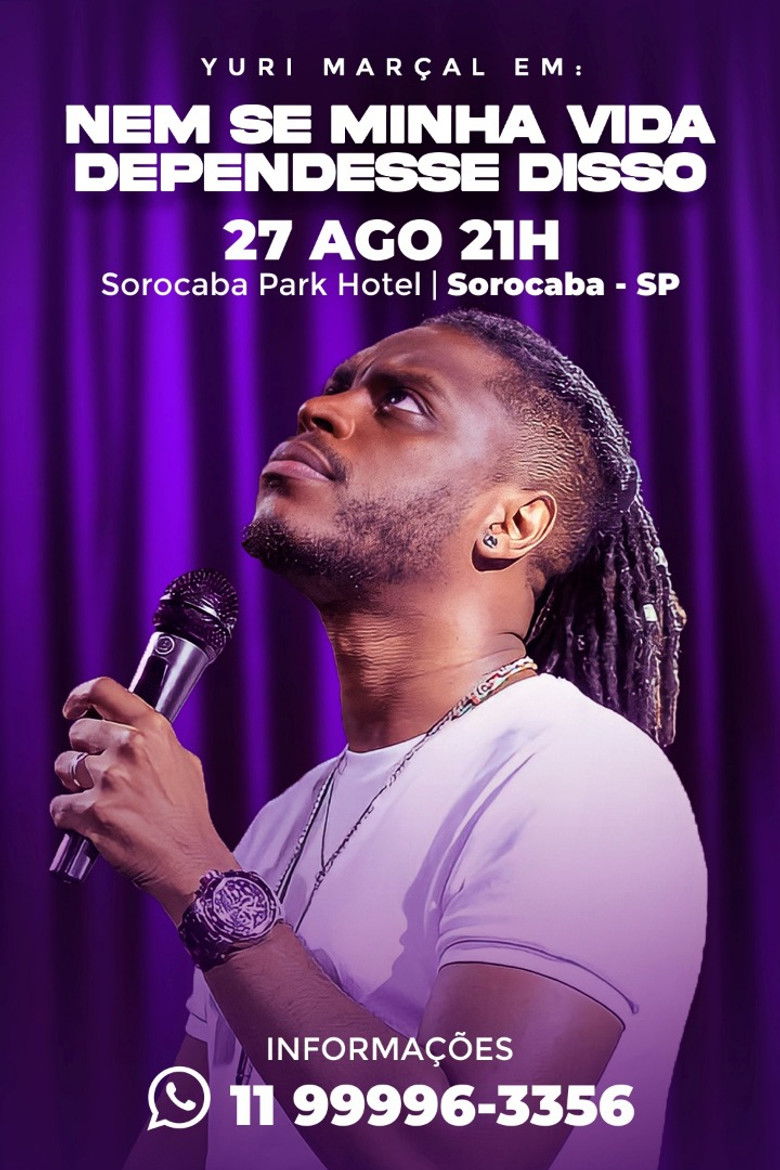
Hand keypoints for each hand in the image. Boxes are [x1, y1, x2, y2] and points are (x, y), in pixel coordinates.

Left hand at [51, 677, 236, 919]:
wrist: (189, 858)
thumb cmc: (187, 815)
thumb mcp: (184, 761)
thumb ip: (153, 741)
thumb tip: (127, 729)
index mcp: (152, 729)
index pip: (103, 690)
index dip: (80, 696)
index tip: (74, 707)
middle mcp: (129, 748)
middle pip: (78, 732)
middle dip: (83, 751)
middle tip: (98, 771)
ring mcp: (108, 780)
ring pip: (64, 767)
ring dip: (74, 783)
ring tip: (99, 799)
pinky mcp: (91, 812)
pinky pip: (59, 806)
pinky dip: (70, 817)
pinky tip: (92, 823)